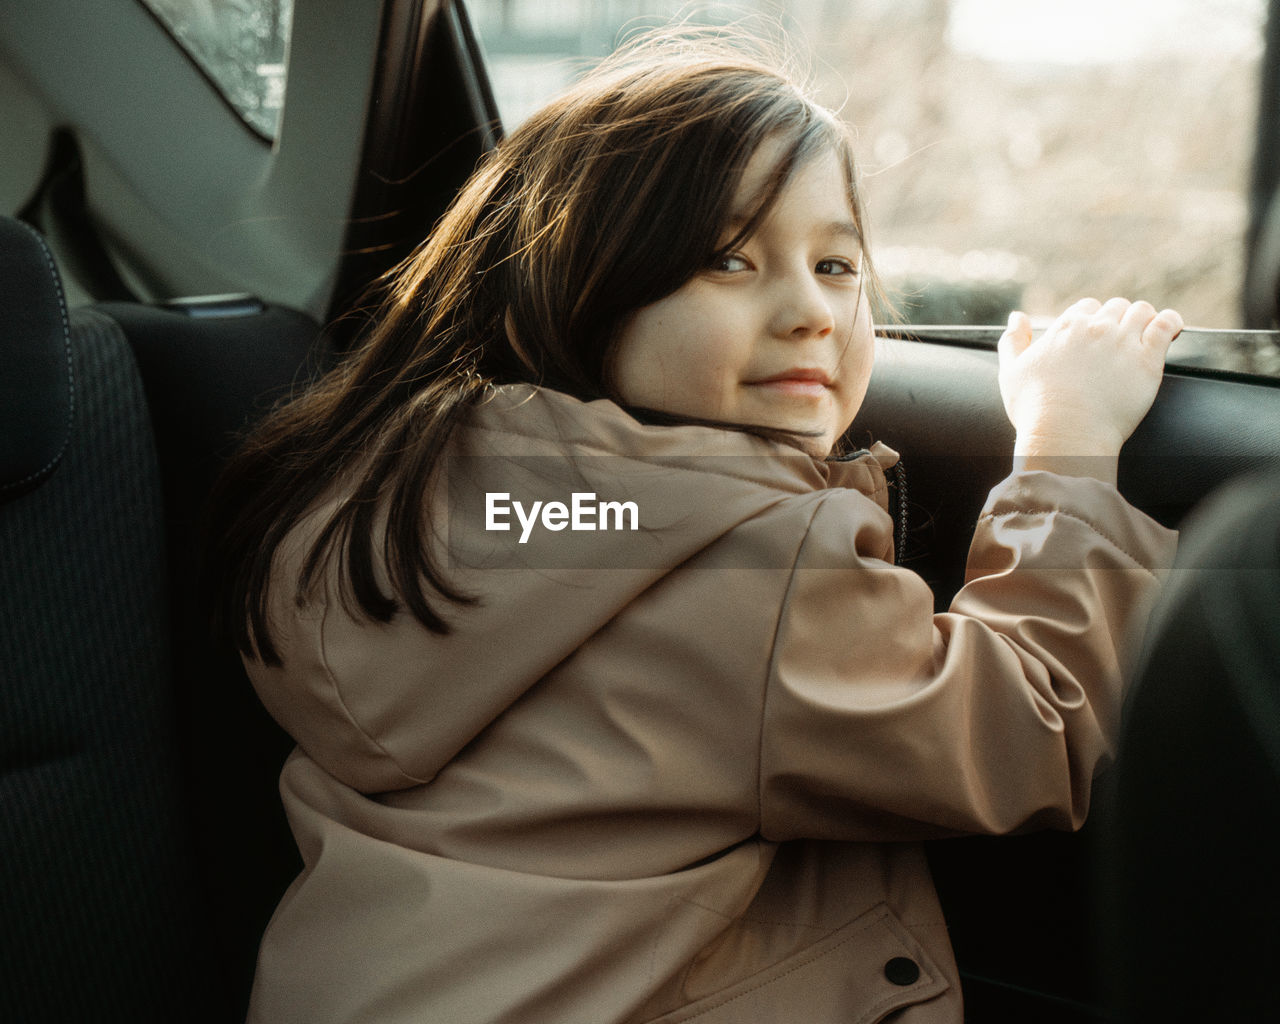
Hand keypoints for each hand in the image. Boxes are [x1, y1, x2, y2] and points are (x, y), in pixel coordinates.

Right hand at [998, 298, 1181, 468]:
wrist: (1066, 435)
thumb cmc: (1035, 411)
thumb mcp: (1011, 372)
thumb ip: (1012, 340)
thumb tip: (1016, 316)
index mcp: (1066, 327)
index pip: (1087, 308)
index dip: (1092, 321)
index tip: (1094, 338)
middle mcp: (1097, 328)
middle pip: (1116, 307)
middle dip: (1118, 320)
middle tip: (1119, 341)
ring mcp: (1124, 341)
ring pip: (1142, 311)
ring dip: (1143, 319)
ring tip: (1145, 334)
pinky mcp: (1148, 359)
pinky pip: (1166, 325)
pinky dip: (1170, 322)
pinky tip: (1170, 329)